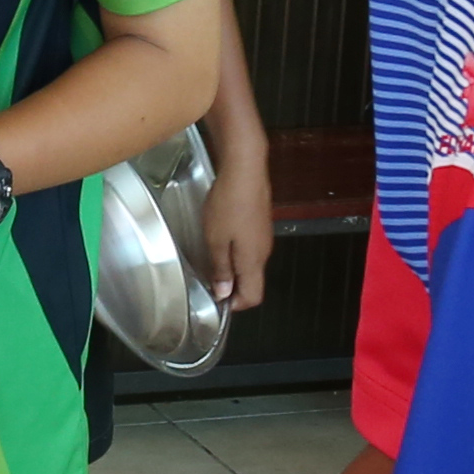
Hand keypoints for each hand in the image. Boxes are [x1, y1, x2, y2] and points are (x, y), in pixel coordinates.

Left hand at [197, 157, 277, 307]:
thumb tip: (224, 292)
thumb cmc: (230, 203)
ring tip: (212, 254)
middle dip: (232, 286)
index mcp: (253, 260)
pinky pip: (250, 247)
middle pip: (252, 281)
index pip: (254, 296)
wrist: (246, 169)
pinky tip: (222, 236)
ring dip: (233, 266)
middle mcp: (264, 252)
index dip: (235, 304)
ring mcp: (264, 237)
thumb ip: (220, 268)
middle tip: (209, 276)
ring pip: (250, 263)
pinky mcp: (261, 223)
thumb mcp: (216, 240)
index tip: (216, 298)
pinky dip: (237, 250)